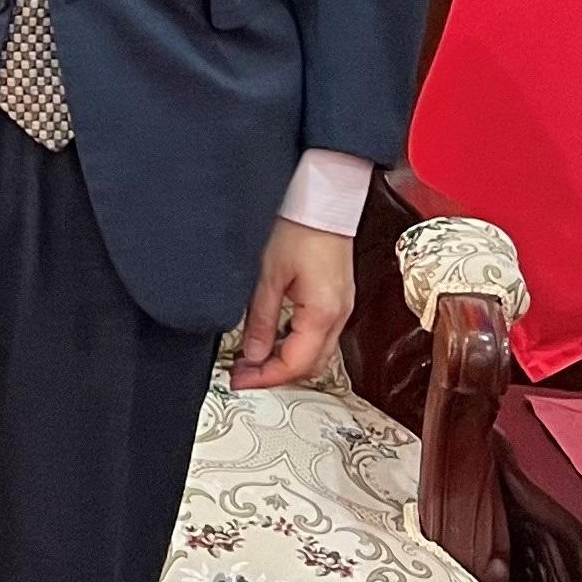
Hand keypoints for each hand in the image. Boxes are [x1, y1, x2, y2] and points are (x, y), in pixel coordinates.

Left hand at [233, 217, 355, 389]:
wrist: (323, 201)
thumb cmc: (298, 228)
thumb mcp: (268, 275)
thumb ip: (261, 319)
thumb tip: (254, 355)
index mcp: (323, 314)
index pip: (295, 364)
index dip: (265, 378)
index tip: (239, 381)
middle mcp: (339, 316)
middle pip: (310, 365)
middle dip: (277, 375)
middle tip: (243, 373)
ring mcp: (342, 308)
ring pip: (317, 353)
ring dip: (287, 361)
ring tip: (253, 358)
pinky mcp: (338, 299)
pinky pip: (320, 335)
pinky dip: (297, 345)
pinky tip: (274, 338)